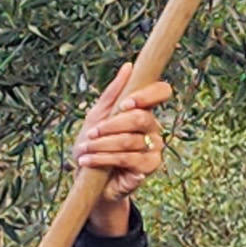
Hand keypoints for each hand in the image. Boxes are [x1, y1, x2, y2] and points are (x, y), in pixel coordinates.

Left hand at [74, 67, 169, 235]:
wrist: (90, 179)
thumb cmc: (95, 144)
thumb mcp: (97, 116)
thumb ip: (112, 94)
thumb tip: (128, 66)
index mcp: (144, 110)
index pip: (161, 92)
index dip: (146, 95)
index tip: (125, 104)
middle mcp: (154, 128)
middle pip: (141, 118)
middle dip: (112, 125)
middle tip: (91, 133)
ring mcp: (154, 149)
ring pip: (131, 141)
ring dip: (102, 145)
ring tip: (84, 149)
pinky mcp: (149, 169)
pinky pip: (128, 160)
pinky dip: (103, 159)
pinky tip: (88, 161)